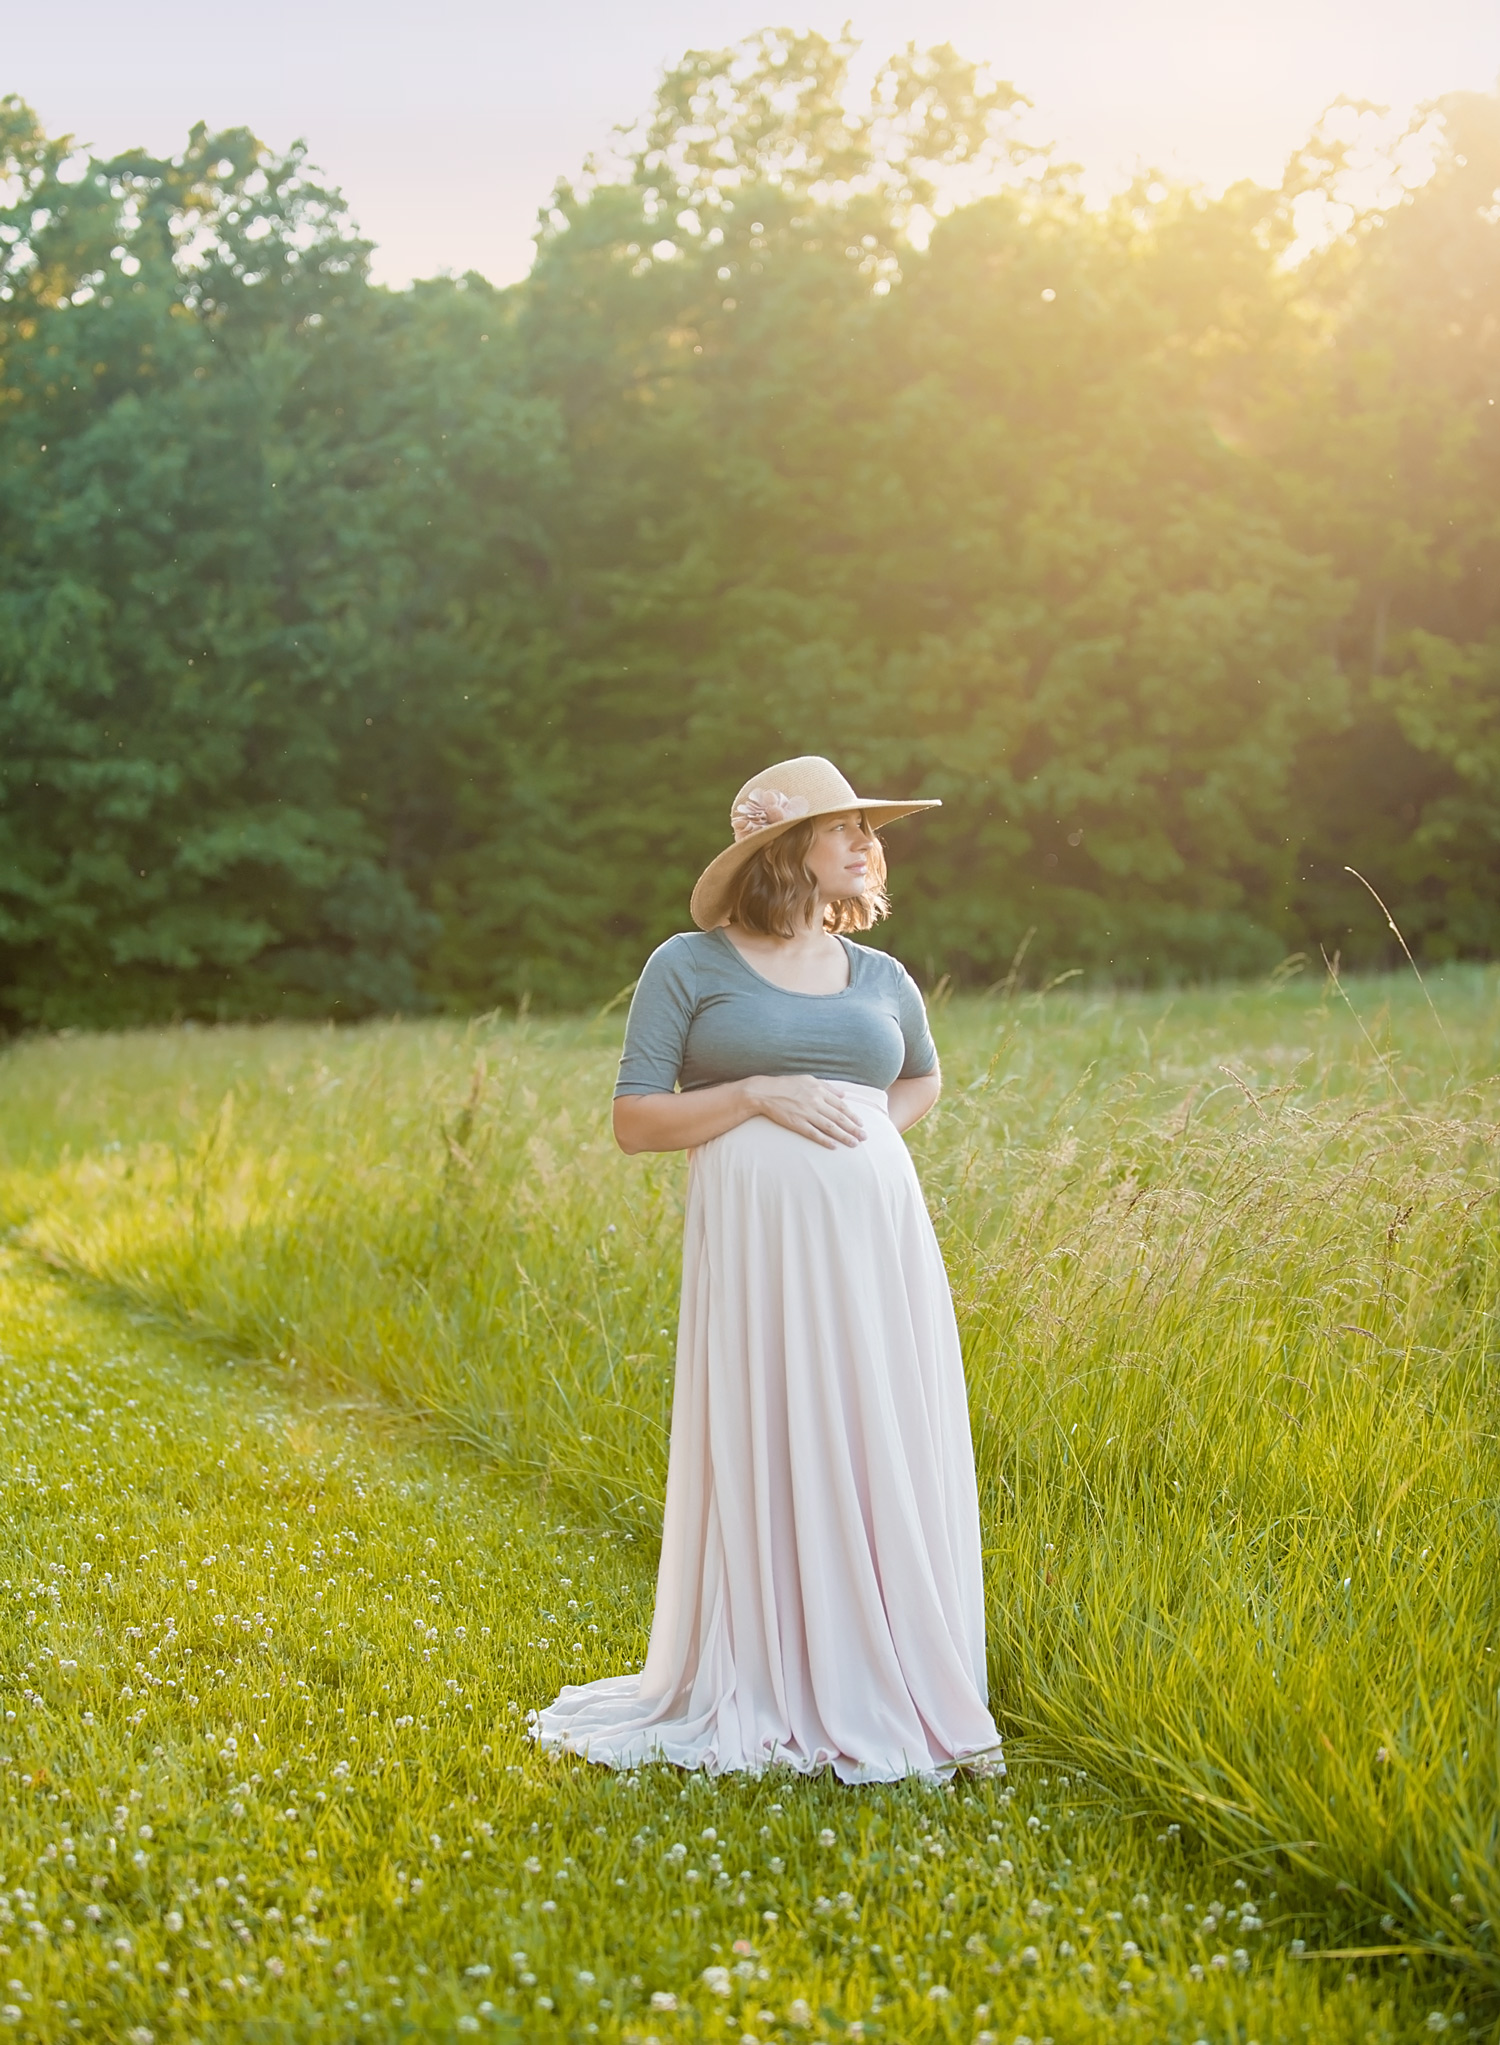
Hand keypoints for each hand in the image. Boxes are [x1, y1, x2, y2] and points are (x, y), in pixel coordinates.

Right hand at [742, 1074, 866, 1148]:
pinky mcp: (797, 1123)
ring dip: (843, 1136)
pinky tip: (834, 1146)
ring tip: (854, 1144)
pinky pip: (814, 1134)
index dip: (852, 1116)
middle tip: (864, 1137)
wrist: (765, 1092)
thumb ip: (827, 1087)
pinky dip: (825, 1140)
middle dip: (853, 1128)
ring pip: (830, 1127)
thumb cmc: (786, 1084)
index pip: (841, 1106)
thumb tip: (843, 1094)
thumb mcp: (808, 1079)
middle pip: (839, 1118)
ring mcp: (807, 1114)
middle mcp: (816, 1102)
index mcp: (819, 1091)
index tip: (861, 1123)